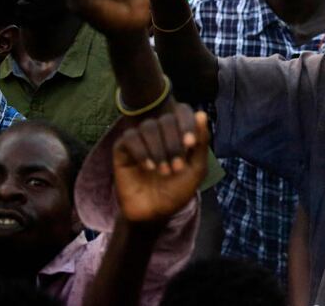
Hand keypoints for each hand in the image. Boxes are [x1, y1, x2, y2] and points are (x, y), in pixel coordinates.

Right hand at [113, 104, 208, 223]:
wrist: (154, 213)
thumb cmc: (177, 190)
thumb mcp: (196, 169)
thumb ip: (201, 143)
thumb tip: (202, 113)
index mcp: (179, 132)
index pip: (183, 111)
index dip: (187, 123)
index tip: (191, 145)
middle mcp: (159, 131)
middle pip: (166, 119)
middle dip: (174, 144)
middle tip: (177, 167)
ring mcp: (140, 139)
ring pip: (148, 126)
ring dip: (158, 149)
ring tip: (163, 171)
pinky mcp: (122, 149)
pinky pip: (130, 137)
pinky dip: (141, 151)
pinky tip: (147, 167)